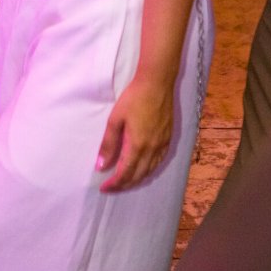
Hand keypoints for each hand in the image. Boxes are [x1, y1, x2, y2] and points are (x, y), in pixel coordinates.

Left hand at [97, 76, 173, 192]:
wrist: (157, 82)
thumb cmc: (134, 98)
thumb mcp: (115, 119)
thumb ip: (108, 144)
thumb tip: (101, 166)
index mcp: (138, 145)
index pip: (125, 173)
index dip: (114, 184)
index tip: (103, 188)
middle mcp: (152, 149)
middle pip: (138, 175)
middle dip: (124, 184)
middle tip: (112, 187)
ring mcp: (162, 144)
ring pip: (150, 170)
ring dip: (137, 179)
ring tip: (126, 180)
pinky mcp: (169, 137)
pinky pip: (159, 161)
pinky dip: (150, 169)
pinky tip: (144, 167)